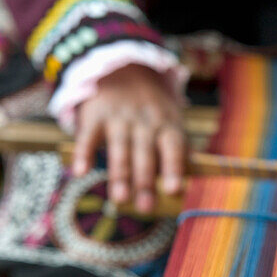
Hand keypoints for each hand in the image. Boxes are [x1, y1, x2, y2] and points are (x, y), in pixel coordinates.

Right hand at [72, 64, 185, 213]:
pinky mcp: (94, 116)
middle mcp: (143, 122)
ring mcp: (118, 118)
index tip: (173, 190)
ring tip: (120, 200)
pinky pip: (88, 136)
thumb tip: (197, 175)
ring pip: (119, 149)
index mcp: (166, 125)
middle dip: (145, 182)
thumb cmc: (153, 109)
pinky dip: (83, 153)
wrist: (123, 68)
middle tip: (146, 208)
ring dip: (119, 175)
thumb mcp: (172, 122)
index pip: (173, 148)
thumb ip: (181, 149)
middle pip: (145, 154)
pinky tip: (79, 172)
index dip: (173, 169)